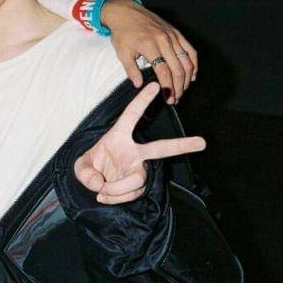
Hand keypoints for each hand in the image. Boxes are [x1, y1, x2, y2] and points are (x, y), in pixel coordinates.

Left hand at [74, 83, 205, 204]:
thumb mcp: (80, 167)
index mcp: (118, 137)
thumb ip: (85, 173)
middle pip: (160, 148)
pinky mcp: (140, 184)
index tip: (156, 85)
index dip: (142, 101)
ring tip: (102, 191)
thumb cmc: (90, 168)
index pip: (131, 116)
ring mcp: (139, 168)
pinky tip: (106, 195)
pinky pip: (133, 193)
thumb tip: (101, 184)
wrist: (94, 185)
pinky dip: (116, 197)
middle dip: (181, 145)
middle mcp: (134, 151)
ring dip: (118, 189)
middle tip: (202, 142)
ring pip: (137, 180)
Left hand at [100, 0, 197, 102]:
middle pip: (178, 69)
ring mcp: (172, 36)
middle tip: (175, 98)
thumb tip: (139, 85)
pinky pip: (190, 50)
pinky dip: (193, 63)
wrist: (125, 12)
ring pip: (187, 61)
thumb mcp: (122, 52)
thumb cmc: (123, 32)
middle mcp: (164, 40)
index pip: (164, 71)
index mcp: (150, 46)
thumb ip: (131, 70)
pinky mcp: (176, 32)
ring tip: (182, 90)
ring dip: (186, 78)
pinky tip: (191, 75)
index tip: (168, 97)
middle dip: (178, 87)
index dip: (167, 87)